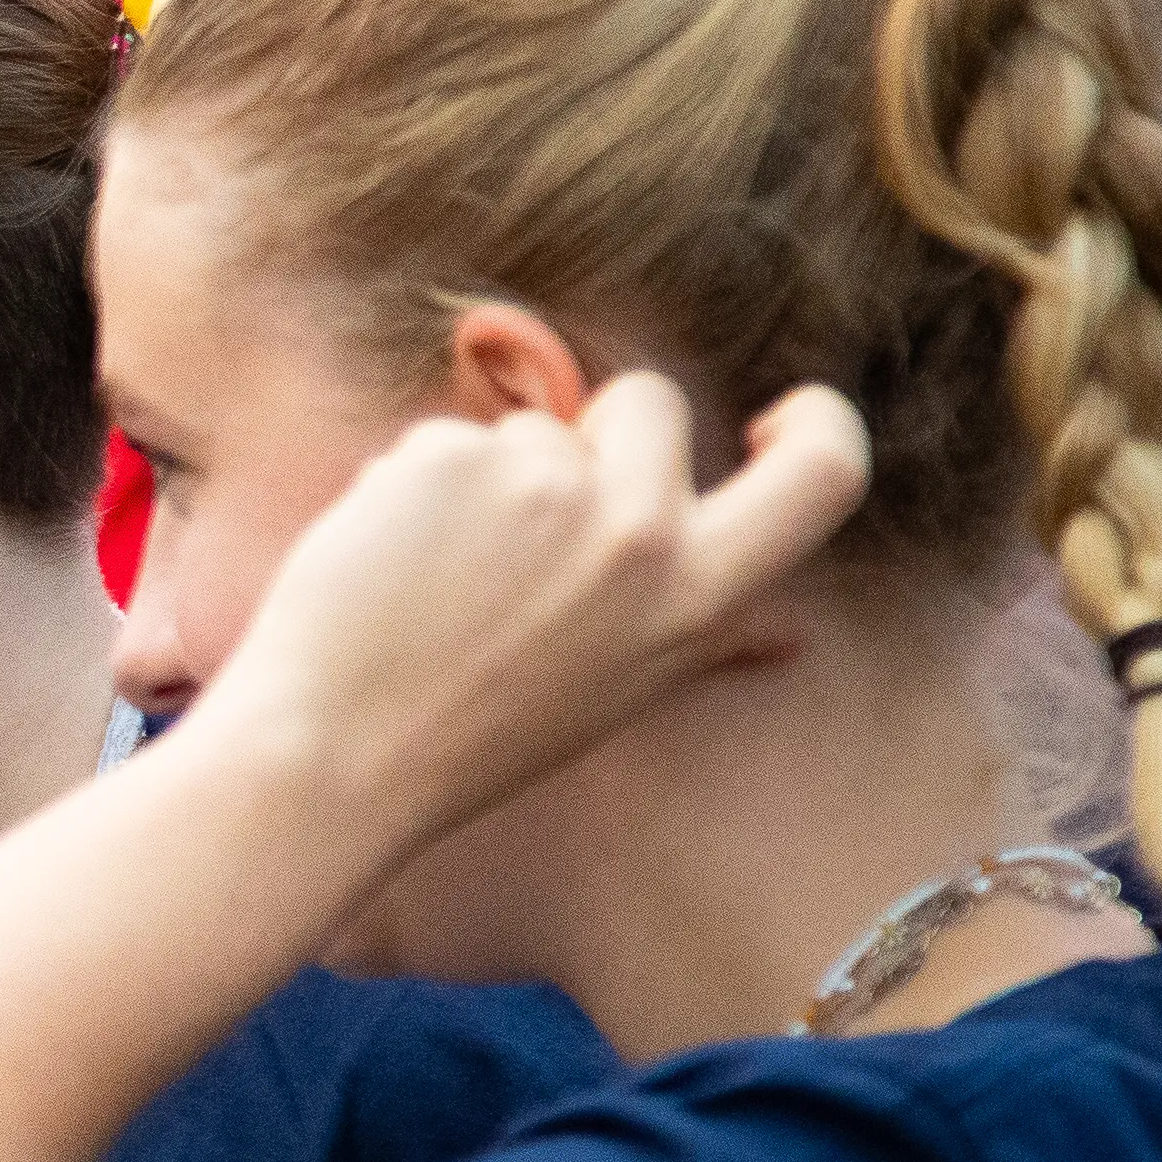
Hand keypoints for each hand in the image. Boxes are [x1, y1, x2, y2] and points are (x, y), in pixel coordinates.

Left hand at [192, 371, 871, 846]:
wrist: (333, 760)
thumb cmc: (472, 737)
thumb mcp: (619, 687)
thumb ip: (702, 635)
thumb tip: (787, 634)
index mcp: (699, 598)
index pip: (828, 474)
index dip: (820, 422)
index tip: (772, 418)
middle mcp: (641, 532)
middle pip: (652, 401)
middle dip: (597, 429)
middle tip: (527, 522)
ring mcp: (547, 485)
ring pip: (531, 422)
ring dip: (486, 474)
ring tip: (442, 579)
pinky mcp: (454, 457)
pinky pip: (443, 435)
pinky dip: (411, 486)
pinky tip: (389, 565)